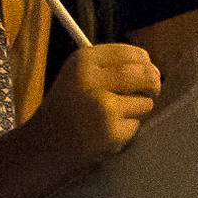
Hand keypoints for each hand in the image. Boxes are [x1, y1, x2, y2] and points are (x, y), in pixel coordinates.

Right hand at [32, 43, 160, 179]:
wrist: (44, 144)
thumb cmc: (66, 108)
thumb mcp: (77, 76)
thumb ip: (109, 67)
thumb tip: (151, 67)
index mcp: (83, 61)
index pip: (129, 53)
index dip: (144, 62)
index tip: (148, 69)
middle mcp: (92, 80)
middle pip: (143, 75)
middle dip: (153, 83)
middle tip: (153, 90)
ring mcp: (103, 107)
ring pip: (144, 103)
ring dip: (137, 110)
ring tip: (113, 116)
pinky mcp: (111, 131)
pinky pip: (135, 125)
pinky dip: (126, 130)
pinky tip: (105, 132)